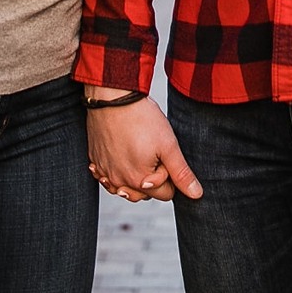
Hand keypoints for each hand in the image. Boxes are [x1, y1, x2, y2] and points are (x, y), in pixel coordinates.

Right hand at [87, 93, 201, 201]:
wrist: (113, 98)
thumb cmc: (141, 119)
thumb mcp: (168, 146)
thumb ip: (182, 173)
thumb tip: (195, 194)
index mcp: (140, 182)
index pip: (165, 194)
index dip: (169, 173)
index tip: (163, 154)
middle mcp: (119, 182)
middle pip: (146, 193)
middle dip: (153, 177)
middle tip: (151, 150)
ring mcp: (105, 172)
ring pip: (127, 186)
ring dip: (135, 175)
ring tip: (138, 151)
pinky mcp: (95, 161)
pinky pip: (108, 175)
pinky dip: (117, 168)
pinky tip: (121, 151)